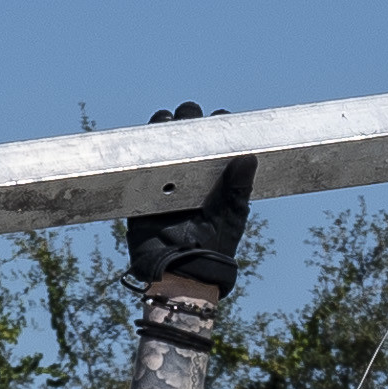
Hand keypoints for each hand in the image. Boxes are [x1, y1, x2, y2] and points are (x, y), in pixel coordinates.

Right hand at [122, 104, 252, 298]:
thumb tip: (248, 156)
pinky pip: (139, 161)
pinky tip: (148, 137)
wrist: (182, 271)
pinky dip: (141, 146)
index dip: (217, 125)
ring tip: (169, 122)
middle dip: (188, 118)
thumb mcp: (231, 214)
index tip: (221, 120)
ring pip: (162, 139)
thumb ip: (238, 187)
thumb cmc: (213, 245)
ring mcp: (166, 177)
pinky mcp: (143, 188)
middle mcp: (190, 171)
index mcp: (215, 174)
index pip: (215, 140)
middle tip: (190, 117)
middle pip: (187, 132)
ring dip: (165, 125)